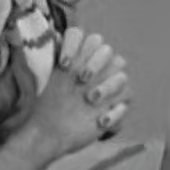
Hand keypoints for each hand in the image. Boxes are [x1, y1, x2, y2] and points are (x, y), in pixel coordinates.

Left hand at [27, 27, 130, 159]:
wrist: (48, 133)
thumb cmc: (44, 105)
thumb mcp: (42, 81)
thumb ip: (48, 58)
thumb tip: (52, 35)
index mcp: (76, 56)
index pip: (82, 36)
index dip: (74, 45)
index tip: (63, 65)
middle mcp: (94, 67)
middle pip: (107, 50)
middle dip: (95, 62)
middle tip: (81, 78)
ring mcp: (107, 86)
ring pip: (122, 74)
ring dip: (108, 85)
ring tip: (91, 100)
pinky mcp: (117, 105)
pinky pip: (127, 100)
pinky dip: (115, 111)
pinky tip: (100, 121)